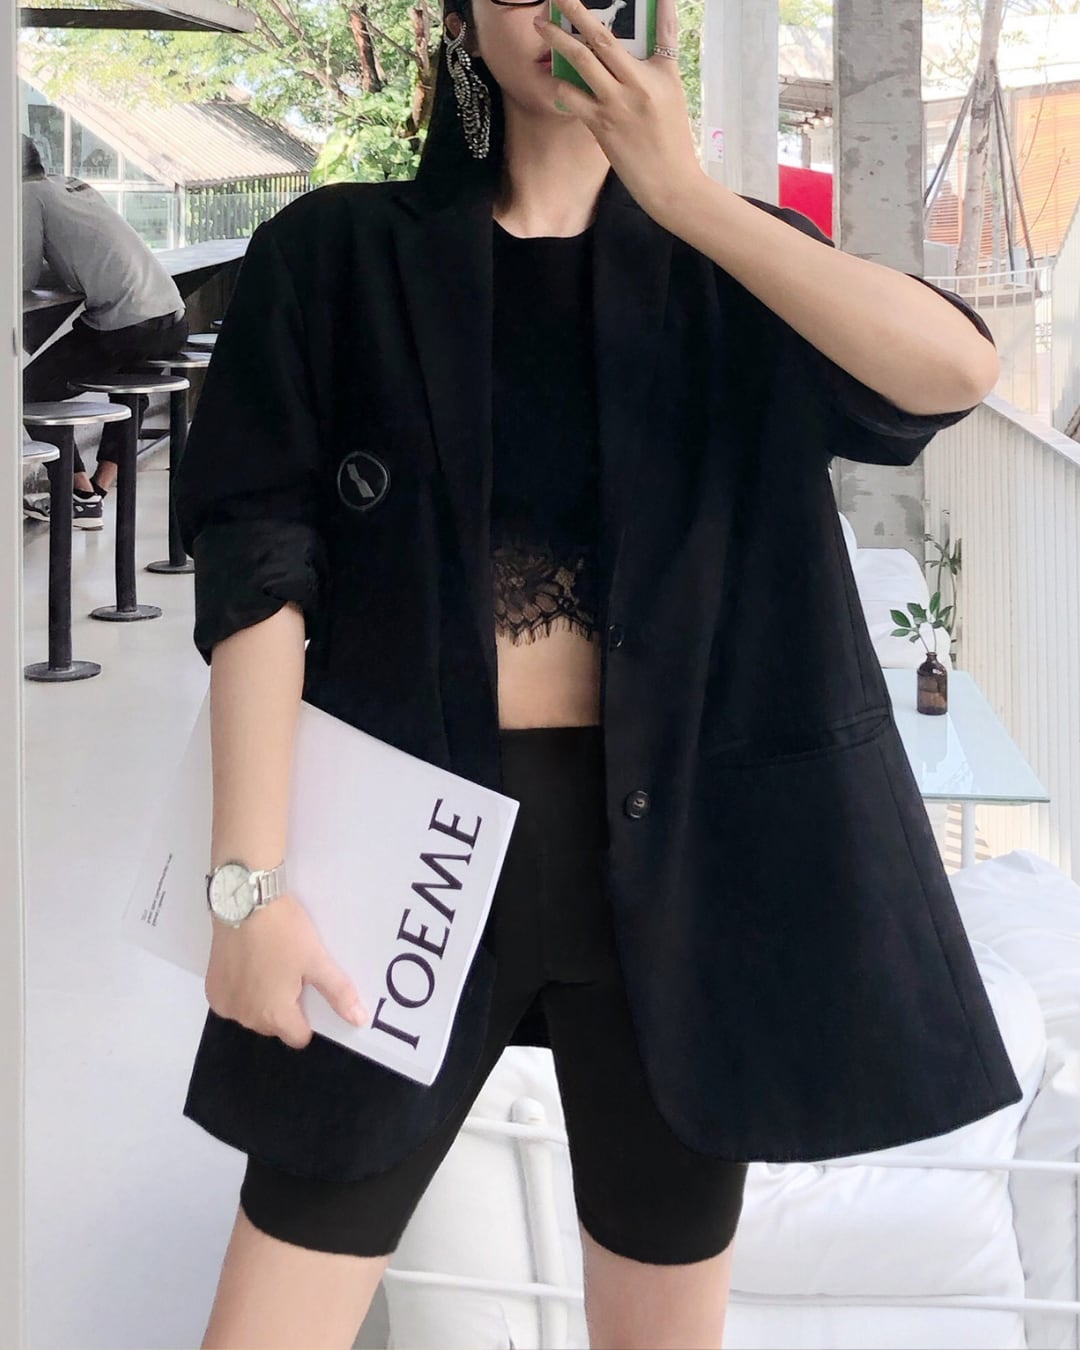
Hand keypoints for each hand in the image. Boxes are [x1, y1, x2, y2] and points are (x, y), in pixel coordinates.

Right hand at [206, 892, 368, 1050]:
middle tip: (290, 971)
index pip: (299, 1037)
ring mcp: (226, 1005)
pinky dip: (243, 990)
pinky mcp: (212, 990)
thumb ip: (338, 993)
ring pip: (253, 1013)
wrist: (244, 901)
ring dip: (262, 999)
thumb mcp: (316, 959)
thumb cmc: (283, 931)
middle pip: (274, 1026)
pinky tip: (249, 964)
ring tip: (270, 964)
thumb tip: (359, 1020)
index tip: (308, 989)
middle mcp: (246, 1018)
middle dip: (285, 1006)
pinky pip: (235, 1001)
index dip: (309, 1016)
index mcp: (274, 1015)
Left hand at [533, 0, 706, 222]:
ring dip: (558, 41)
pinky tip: (552, 78)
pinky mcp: (602, 126)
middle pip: (603, 39)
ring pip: (582, 63)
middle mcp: (637, 83)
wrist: (671, 182)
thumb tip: (636, 47)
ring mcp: (617, 104)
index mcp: (660, 72)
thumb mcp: (672, 96)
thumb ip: (657, 65)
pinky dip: (561, 85)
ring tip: (541, 27)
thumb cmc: (672, 140)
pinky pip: (574, 98)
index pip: (661, 28)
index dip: (659, 5)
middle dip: (577, 13)